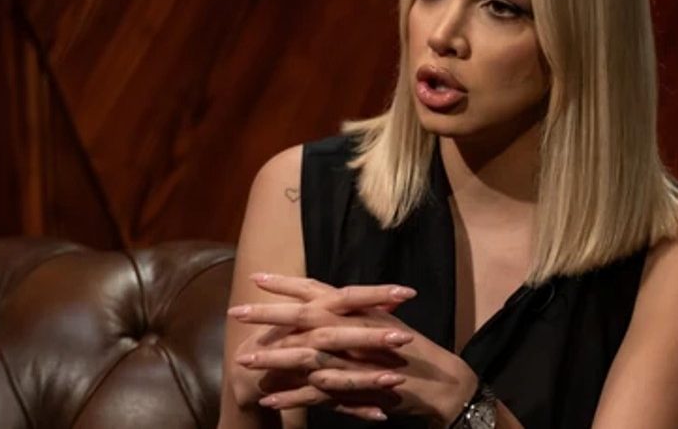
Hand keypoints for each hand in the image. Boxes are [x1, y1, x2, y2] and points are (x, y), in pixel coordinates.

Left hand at [229, 275, 479, 425]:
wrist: (441, 383)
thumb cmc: (415, 354)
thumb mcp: (384, 326)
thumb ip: (357, 317)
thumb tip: (332, 309)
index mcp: (357, 310)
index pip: (316, 290)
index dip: (286, 283)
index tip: (257, 277)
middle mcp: (352, 328)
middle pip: (302, 316)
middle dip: (266, 314)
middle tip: (235, 312)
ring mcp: (352, 358)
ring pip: (302, 353)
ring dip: (270, 357)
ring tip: (242, 360)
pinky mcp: (354, 387)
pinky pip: (315, 393)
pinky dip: (291, 397)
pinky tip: (269, 401)